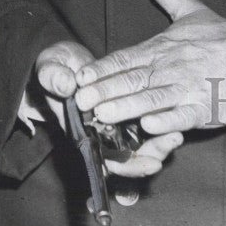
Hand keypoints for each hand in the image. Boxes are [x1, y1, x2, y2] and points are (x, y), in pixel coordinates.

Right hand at [35, 38, 181, 176]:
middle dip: (149, 156)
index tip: (146, 163)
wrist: (66, 61)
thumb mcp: (49, 68)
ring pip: (140, 142)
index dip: (125, 165)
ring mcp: (117, 121)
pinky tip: (176, 124)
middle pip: (127, 156)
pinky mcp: (130, 104)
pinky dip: (161, 124)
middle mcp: (101, 131)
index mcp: (81, 129)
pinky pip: (147, 122)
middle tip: (169, 147)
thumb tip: (67, 85)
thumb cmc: (55, 69)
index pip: (103, 157)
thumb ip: (53, 77)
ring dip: (159, 143)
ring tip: (177, 136)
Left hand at [74, 0, 225, 135]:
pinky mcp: (206, 108)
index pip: (126, 58)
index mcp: (163, 47)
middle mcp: (172, 67)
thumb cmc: (222, 35)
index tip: (80, 76)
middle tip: (80, 100)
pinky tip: (150, 125)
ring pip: (153, 99)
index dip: (102, 68)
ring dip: (128, 107)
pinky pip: (183, 116)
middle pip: (134, 80)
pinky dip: (167, 121)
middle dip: (105, 90)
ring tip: (104, 114)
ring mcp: (189, 88)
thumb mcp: (189, 8)